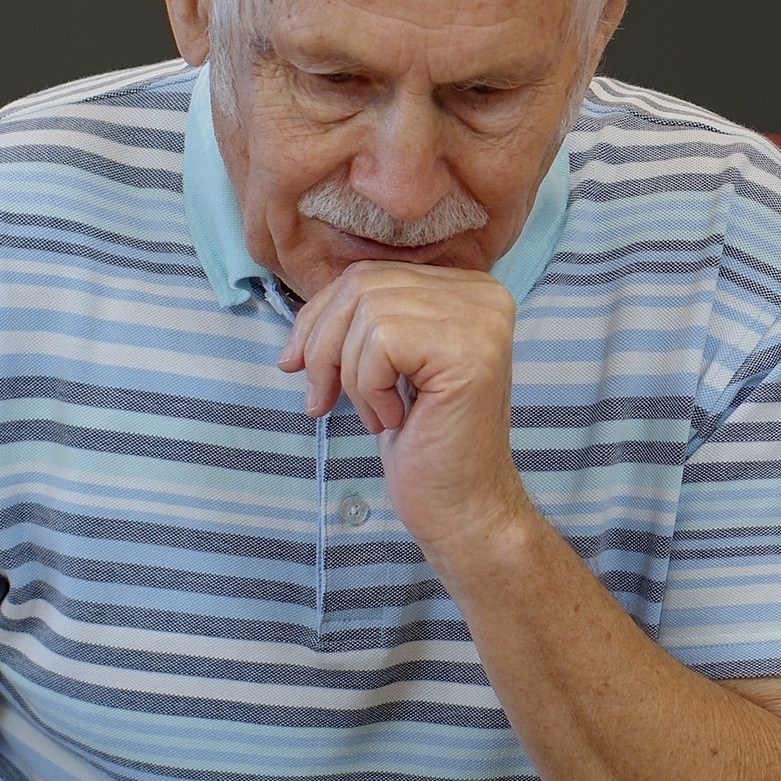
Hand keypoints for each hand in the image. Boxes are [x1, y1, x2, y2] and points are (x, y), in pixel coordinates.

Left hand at [277, 260, 528, 553]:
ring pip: (367, 314)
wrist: (461, 506)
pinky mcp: (468, 349)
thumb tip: (304, 314)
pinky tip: (395, 419)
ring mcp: (481, 319)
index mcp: (468, 290)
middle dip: (322, 345)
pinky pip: (379, 343)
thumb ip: (365, 319)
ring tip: (376, 416)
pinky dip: (367, 389)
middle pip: (363, 286)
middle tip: (319, 400)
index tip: (297, 365)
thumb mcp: (388, 365)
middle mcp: (484, 294)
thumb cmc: (423, 441)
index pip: (371, 274)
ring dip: (350, 376)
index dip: (320, 317)